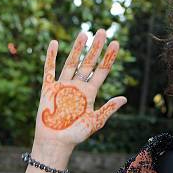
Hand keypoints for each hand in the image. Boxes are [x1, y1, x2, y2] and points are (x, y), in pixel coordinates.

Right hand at [33, 29, 126, 148]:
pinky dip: (51, 56)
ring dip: (77, 48)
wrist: (56, 142)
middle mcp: (78, 86)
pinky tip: (54, 43)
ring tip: (85, 33)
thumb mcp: (96, 121)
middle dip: (96, 48)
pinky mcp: (48, 89)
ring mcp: (63, 85)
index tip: (116, 43)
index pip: (102, 70)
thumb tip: (124, 98)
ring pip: (71, 62)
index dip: (109, 57)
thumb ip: (108, 108)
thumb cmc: (76, 134)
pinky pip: (49, 70)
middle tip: (103, 31)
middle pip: (88, 63)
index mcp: (90, 92)